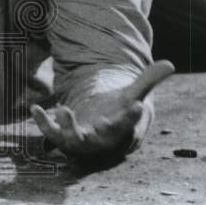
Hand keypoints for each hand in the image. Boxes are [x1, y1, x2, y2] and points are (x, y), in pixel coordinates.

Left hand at [30, 60, 174, 159]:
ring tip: (60, 108)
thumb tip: (171, 63)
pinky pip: (51, 134)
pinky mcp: (64, 136)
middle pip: (94, 141)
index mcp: (119, 130)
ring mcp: (79, 140)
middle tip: (73, 111)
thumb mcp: (133, 95)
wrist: (103, 131)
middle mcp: (99, 139)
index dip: (132, 117)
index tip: (137, 106)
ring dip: (59, 128)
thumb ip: (149, 80)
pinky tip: (34, 108)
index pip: (127, 125)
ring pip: (69, 141)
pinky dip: (43, 124)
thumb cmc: (119, 112)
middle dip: (85, 130)